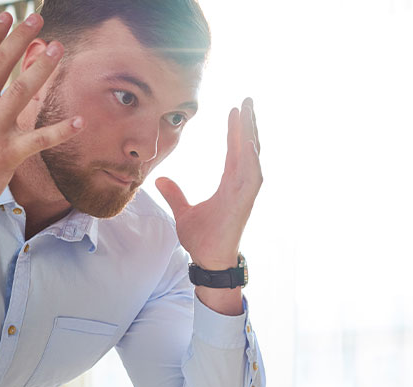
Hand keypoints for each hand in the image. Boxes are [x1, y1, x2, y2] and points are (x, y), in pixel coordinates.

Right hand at [0, 12, 83, 267]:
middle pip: (0, 65)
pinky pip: (40, 139)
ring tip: (57, 48)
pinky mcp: (8, 154)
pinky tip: (79, 121)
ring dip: (42, 68)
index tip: (6, 18)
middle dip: (20, 39)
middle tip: (36, 19)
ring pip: (22, 91)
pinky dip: (62, 130)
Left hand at [156, 98, 261, 269]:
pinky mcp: (244, 204)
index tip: (232, 109)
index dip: (234, 130)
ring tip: (248, 111)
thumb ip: (174, 195)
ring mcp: (244, 194)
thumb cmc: (202, 239)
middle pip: (246, 148)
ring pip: (252, 157)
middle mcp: (240, 185)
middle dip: (247, 123)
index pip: (233, 151)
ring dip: (251, 134)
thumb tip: (161, 180)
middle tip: (246, 99)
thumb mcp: (183, 212)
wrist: (207, 261)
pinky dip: (251, 159)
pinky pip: (251, 177)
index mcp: (229, 185)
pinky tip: (248, 141)